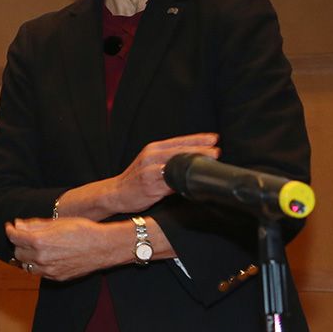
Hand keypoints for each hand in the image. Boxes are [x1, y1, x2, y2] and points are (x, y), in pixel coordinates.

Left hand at [7, 217, 121, 280]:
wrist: (103, 247)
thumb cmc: (82, 229)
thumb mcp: (57, 222)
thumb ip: (35, 225)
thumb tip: (18, 224)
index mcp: (39, 242)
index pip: (14, 237)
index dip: (10, 230)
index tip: (11, 226)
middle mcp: (41, 258)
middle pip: (18, 252)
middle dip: (18, 243)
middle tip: (24, 235)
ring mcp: (49, 270)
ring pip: (27, 266)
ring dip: (27, 256)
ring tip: (34, 247)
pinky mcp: (57, 277)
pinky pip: (40, 273)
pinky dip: (38, 265)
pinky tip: (45, 256)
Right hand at [56, 133, 219, 219]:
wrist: (115, 193)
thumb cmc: (135, 180)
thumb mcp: (150, 164)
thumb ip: (168, 162)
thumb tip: (192, 163)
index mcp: (152, 149)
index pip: (178, 141)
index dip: (197, 139)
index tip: (213, 138)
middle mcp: (150, 156)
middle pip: (179, 150)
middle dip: (200, 150)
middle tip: (217, 150)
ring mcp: (150, 171)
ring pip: (176, 164)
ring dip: (194, 163)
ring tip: (210, 162)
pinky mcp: (150, 185)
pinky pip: (170, 182)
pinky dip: (183, 181)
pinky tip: (194, 182)